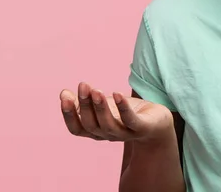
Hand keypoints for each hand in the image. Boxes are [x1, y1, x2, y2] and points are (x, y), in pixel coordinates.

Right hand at [59, 82, 173, 142]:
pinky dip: (123, 108)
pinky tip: (117, 94)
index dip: (69, 115)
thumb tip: (63, 93)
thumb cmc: (125, 113)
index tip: (64, 97)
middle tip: (83, 86)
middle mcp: (108, 135)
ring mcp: (125, 133)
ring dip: (100, 107)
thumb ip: (84, 102)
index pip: (77, 129)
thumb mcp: (104, 105)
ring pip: (108, 124)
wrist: (157, 123)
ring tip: (96, 90)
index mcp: (96, 131)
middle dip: (85, 105)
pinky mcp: (141, 128)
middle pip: (91, 125)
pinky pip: (131, 120)